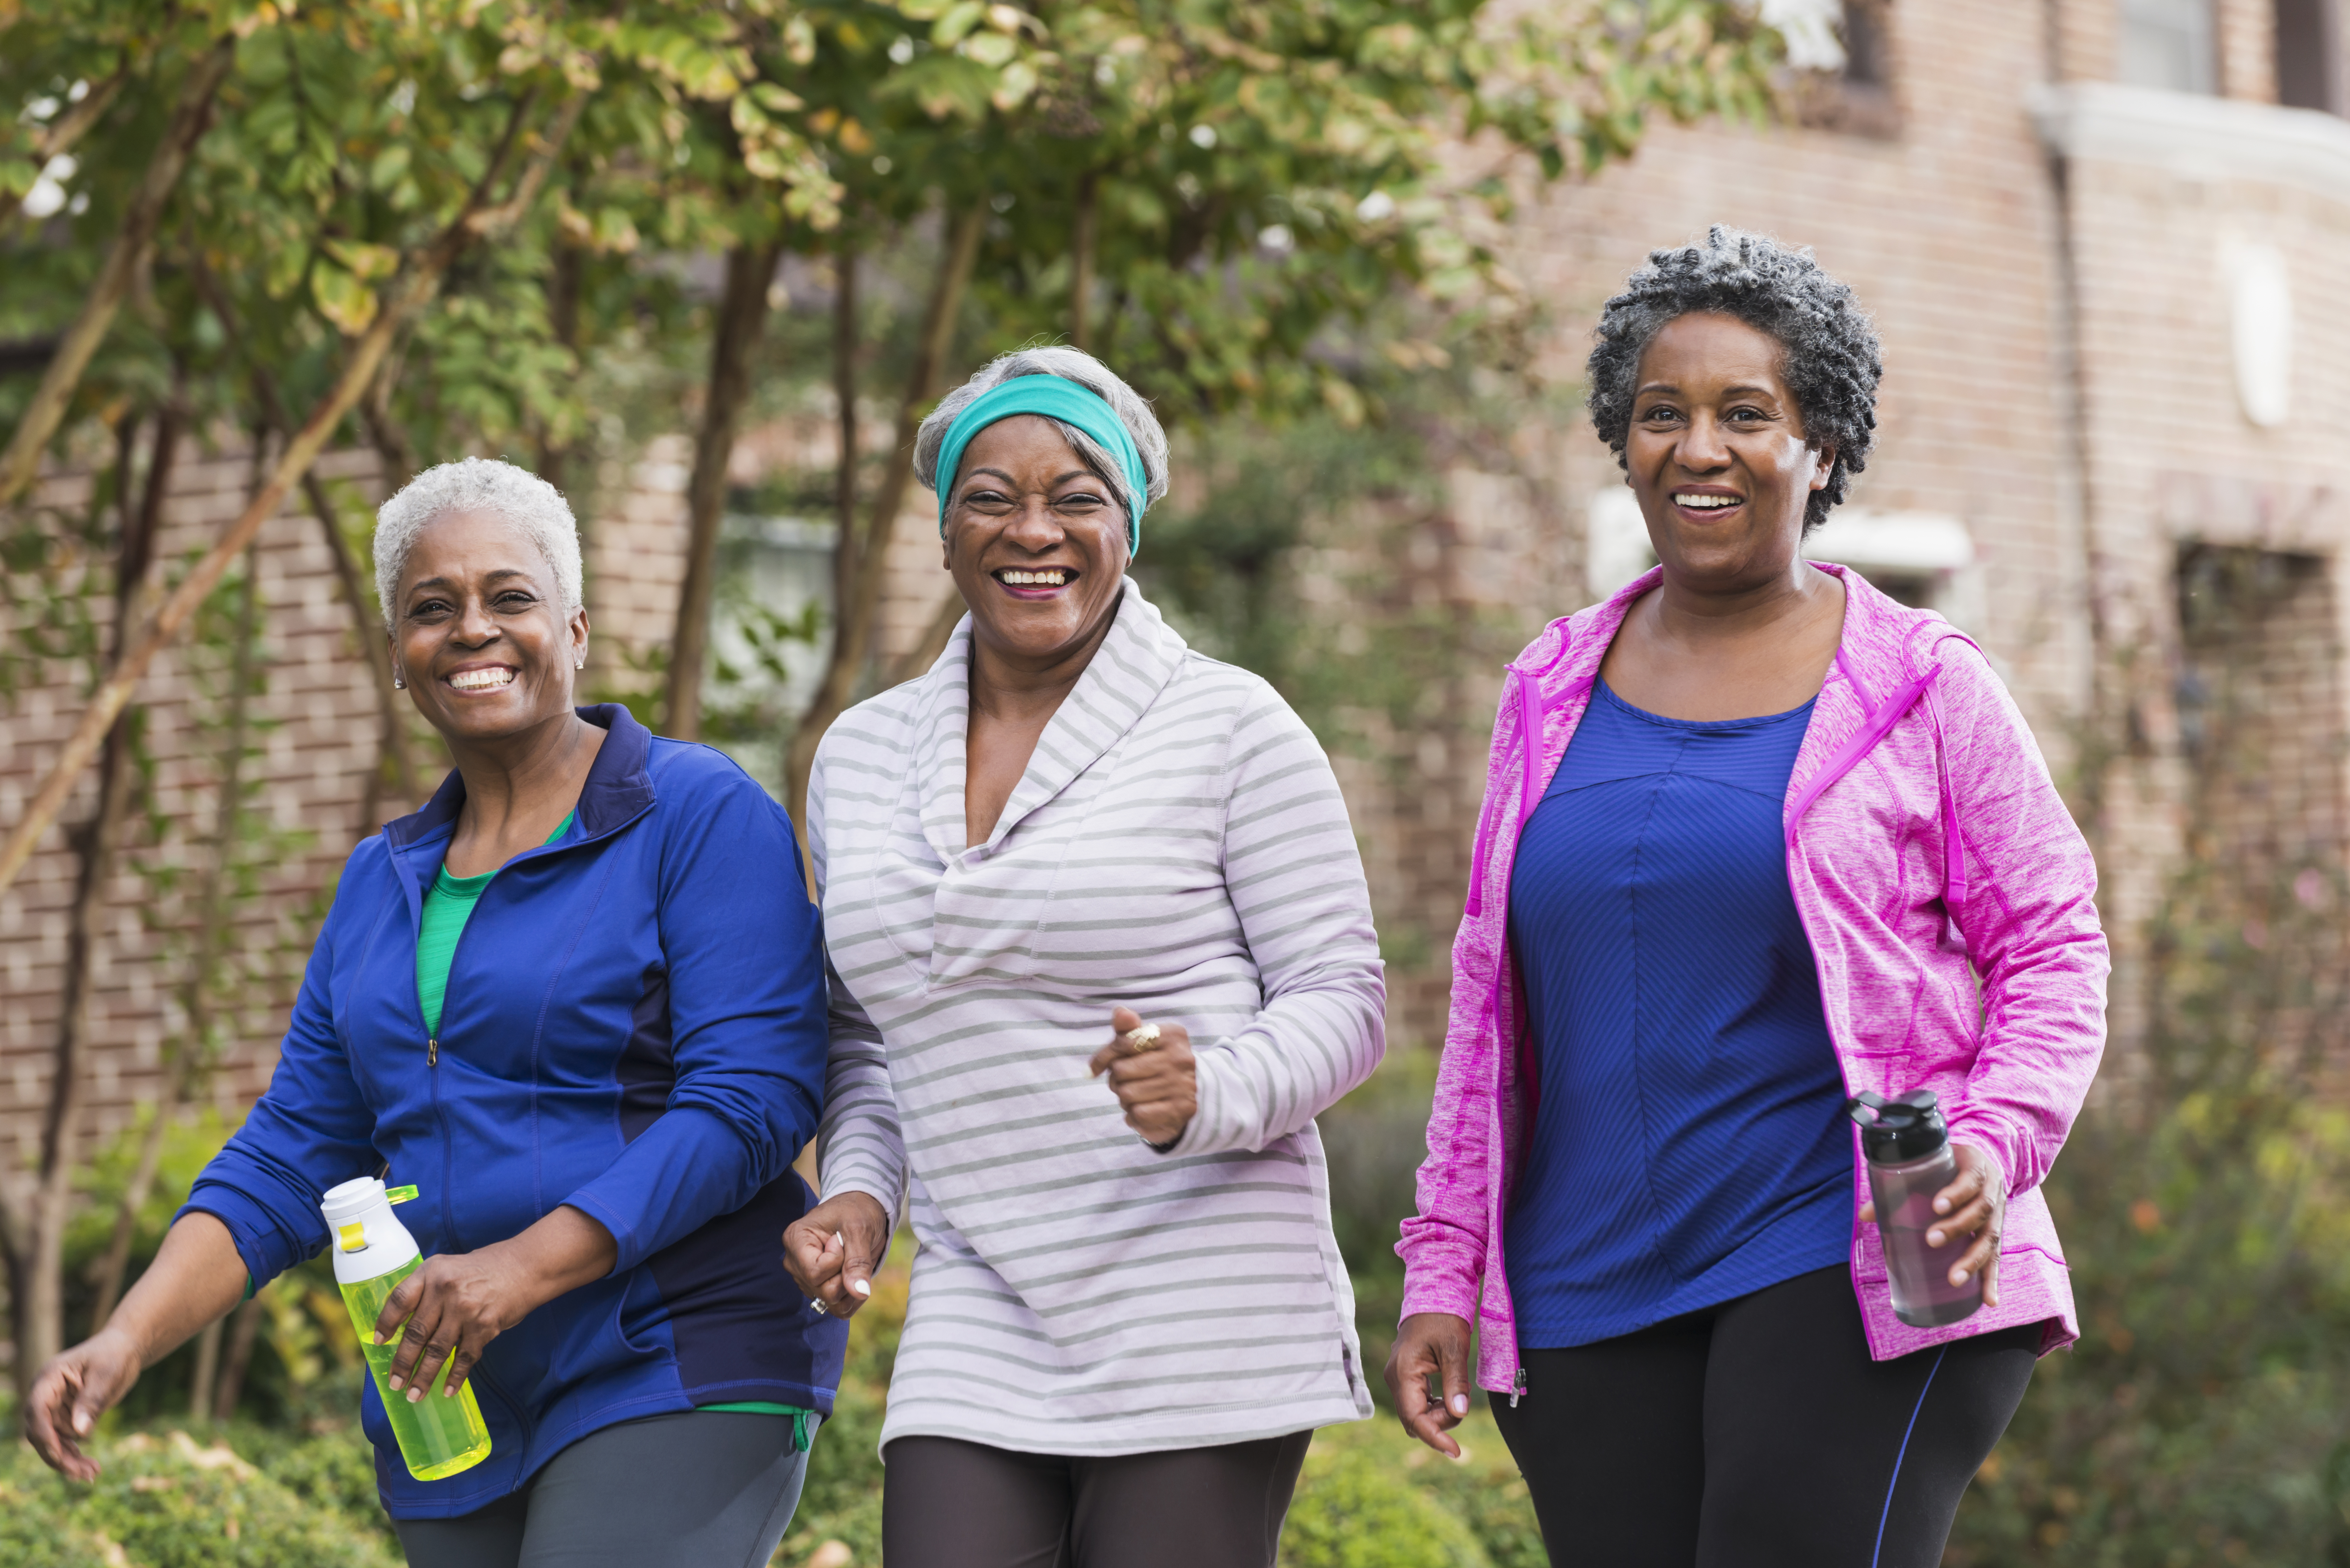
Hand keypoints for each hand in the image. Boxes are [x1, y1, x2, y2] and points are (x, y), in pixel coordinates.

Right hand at [23, 1327, 143, 1480]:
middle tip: (80, 1474)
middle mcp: (46, 1396)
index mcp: (49, 1378)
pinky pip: (65, 1442)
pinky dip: (76, 1456)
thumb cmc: (115, 1355)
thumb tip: (79, 1433)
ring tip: (91, 1474)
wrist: (125, 1350)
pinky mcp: (66, 1419)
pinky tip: (92, 1469)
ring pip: (52, 1442)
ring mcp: (54, 1409)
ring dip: (68, 1461)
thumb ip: (92, 1400)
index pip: (37, 1409)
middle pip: (40, 1432)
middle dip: (57, 1455)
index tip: (58, 1455)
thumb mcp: (107, 1373)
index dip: (44, 1434)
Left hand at [374, 1204, 614, 1401]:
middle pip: (416, 1333)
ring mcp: (466, 1309)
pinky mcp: (485, 1325)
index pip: (400, 1300)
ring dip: (424, 1376)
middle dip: (403, 1363)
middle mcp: (445, 1290)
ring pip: (437, 1350)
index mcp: (432, 1272)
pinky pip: (465, 1357)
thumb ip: (427, 1291)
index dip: (386, 1323)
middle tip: (394, 1383)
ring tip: (414, 1394)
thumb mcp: (448, 1268)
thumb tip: (404, 1328)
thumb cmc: (483, 1269)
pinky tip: (447, 1390)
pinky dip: (456, 1376)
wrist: (525, 1266)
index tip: (378, 1342)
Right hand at [783, 1191, 891, 1319]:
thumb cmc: (857, 1211)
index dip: (838, 1261)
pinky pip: (837, 1308)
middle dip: (846, 1276)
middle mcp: (795, 1262)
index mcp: (795, 1240)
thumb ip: (857, 1261)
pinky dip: (852, 1298)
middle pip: (823, 1291)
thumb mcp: (860, 1228)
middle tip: (850, 1251)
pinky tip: (857, 1278)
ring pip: (830, 1302)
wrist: (862, 1209)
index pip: (815, 1273)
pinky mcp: (818, 1288)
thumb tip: (860, 1292)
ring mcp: (805, 1278)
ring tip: (853, 1262)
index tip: (841, 1239)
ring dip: (851, 1288)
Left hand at [1087, 1005, 1196, 1147]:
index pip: (1122, 1043)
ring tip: (1136, 1096)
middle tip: (1127, 1082)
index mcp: (1172, 1035)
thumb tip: (1119, 1011)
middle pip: (1121, 1071)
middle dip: (1116, 1079)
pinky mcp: (1182, 1110)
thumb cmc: (1152, 1063)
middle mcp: (1182, 1057)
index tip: (1094, 1068)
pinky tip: (1142, 1110)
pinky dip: (1134, 1115)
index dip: (1104, 1057)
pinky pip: (1139, 1114)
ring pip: (1127, 1094)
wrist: (1181, 1095)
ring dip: (1124, 1099)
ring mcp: (1184, 1084)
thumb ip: (1127, 1028)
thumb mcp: (1140, 1042)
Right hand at [1385, 1312, 1474, 1457]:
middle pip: (1413, 1420)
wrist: (1434, 1296)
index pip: (1414, 1418)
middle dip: (1438, 1424)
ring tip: (1456, 1394)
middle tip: (1460, 1406)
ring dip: (1438, 1415)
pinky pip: (1418, 1403)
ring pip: (1416, 1414)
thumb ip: (1455, 1382)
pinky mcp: (1406, 1378)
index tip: (1456, 1452)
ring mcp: (1398, 1378)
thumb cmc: (1444, 1318)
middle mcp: (1395, 1378)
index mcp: (1403, 1372)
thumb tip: (1459, 1414)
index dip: (1434, 1438)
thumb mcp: (1454, 1348)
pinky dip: (1435, 1406)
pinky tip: (1448, 1395)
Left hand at [1859, 1141, 2005, 1306]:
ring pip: (1991, 1236)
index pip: (1970, 1178)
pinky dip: (1992, 1279)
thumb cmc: (1946, 1169)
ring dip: (1974, 1260)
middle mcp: (1992, 1190)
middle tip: (1932, 1240)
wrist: (1978, 1166)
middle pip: (1981, 1209)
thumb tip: (1866, 1215)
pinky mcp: (1997, 1233)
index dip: (1956, 1193)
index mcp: (1976, 1167)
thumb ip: (1898, 1188)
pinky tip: (1989, 1300)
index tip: (1937, 1206)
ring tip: (1955, 1278)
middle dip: (1957, 1227)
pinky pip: (1997, 1257)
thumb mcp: (1928, 1169)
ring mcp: (1999, 1213)